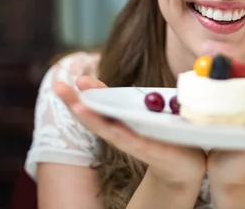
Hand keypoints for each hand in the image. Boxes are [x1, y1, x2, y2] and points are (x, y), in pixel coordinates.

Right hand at [53, 76, 206, 186]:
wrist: (186, 165)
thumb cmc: (168, 136)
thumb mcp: (155, 112)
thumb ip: (147, 100)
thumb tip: (150, 79)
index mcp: (122, 121)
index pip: (102, 103)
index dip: (90, 91)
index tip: (77, 78)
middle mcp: (123, 133)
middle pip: (96, 116)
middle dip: (76, 102)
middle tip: (57, 87)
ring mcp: (134, 143)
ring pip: (109, 129)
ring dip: (91, 118)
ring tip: (76, 107)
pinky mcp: (149, 152)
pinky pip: (134, 142)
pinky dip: (121, 135)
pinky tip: (111, 130)